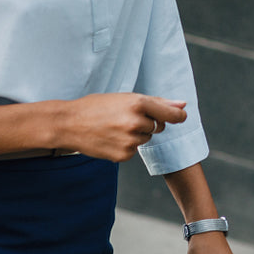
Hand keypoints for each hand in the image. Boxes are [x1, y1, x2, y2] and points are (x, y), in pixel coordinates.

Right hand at [54, 92, 186, 161]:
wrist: (69, 124)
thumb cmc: (99, 107)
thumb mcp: (126, 98)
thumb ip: (157, 102)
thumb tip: (183, 105)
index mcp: (138, 103)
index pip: (171, 114)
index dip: (178, 116)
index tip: (181, 116)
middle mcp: (136, 122)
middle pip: (157, 126)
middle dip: (148, 123)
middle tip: (126, 117)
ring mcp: (129, 141)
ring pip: (145, 139)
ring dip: (136, 134)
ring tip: (115, 127)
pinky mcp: (123, 155)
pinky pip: (134, 151)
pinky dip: (126, 146)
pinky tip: (110, 139)